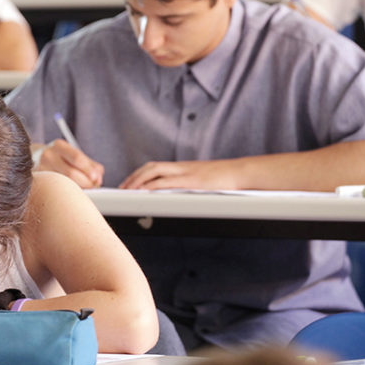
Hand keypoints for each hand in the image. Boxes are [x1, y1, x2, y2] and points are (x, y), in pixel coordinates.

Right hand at [37, 139, 103, 188]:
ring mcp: (40, 169)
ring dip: (77, 189)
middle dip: (85, 183)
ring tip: (83, 190)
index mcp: (60, 146)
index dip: (89, 170)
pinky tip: (70, 193)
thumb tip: (98, 179)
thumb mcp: (74, 155)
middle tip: (92, 188)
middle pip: (71, 173)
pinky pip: (55, 190)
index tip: (96, 179)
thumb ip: (90, 165)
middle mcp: (48, 155)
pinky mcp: (37, 181)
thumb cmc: (60, 157)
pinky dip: (66, 193)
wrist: (34, 157)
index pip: (77, 158)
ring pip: (63, 184)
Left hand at [119, 159, 239, 190]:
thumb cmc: (226, 179)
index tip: (129, 183)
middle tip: (123, 189)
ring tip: (129, 191)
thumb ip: (190, 186)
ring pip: (155, 172)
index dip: (140, 174)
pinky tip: (145, 192)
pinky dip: (154, 186)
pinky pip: (168, 182)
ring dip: (139, 180)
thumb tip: (180, 197)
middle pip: (151, 167)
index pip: (156, 167)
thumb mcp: (204, 181)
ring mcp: (186, 173)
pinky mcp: (192, 181)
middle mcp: (182, 167)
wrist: (242, 172)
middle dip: (134, 177)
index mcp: (183, 168)